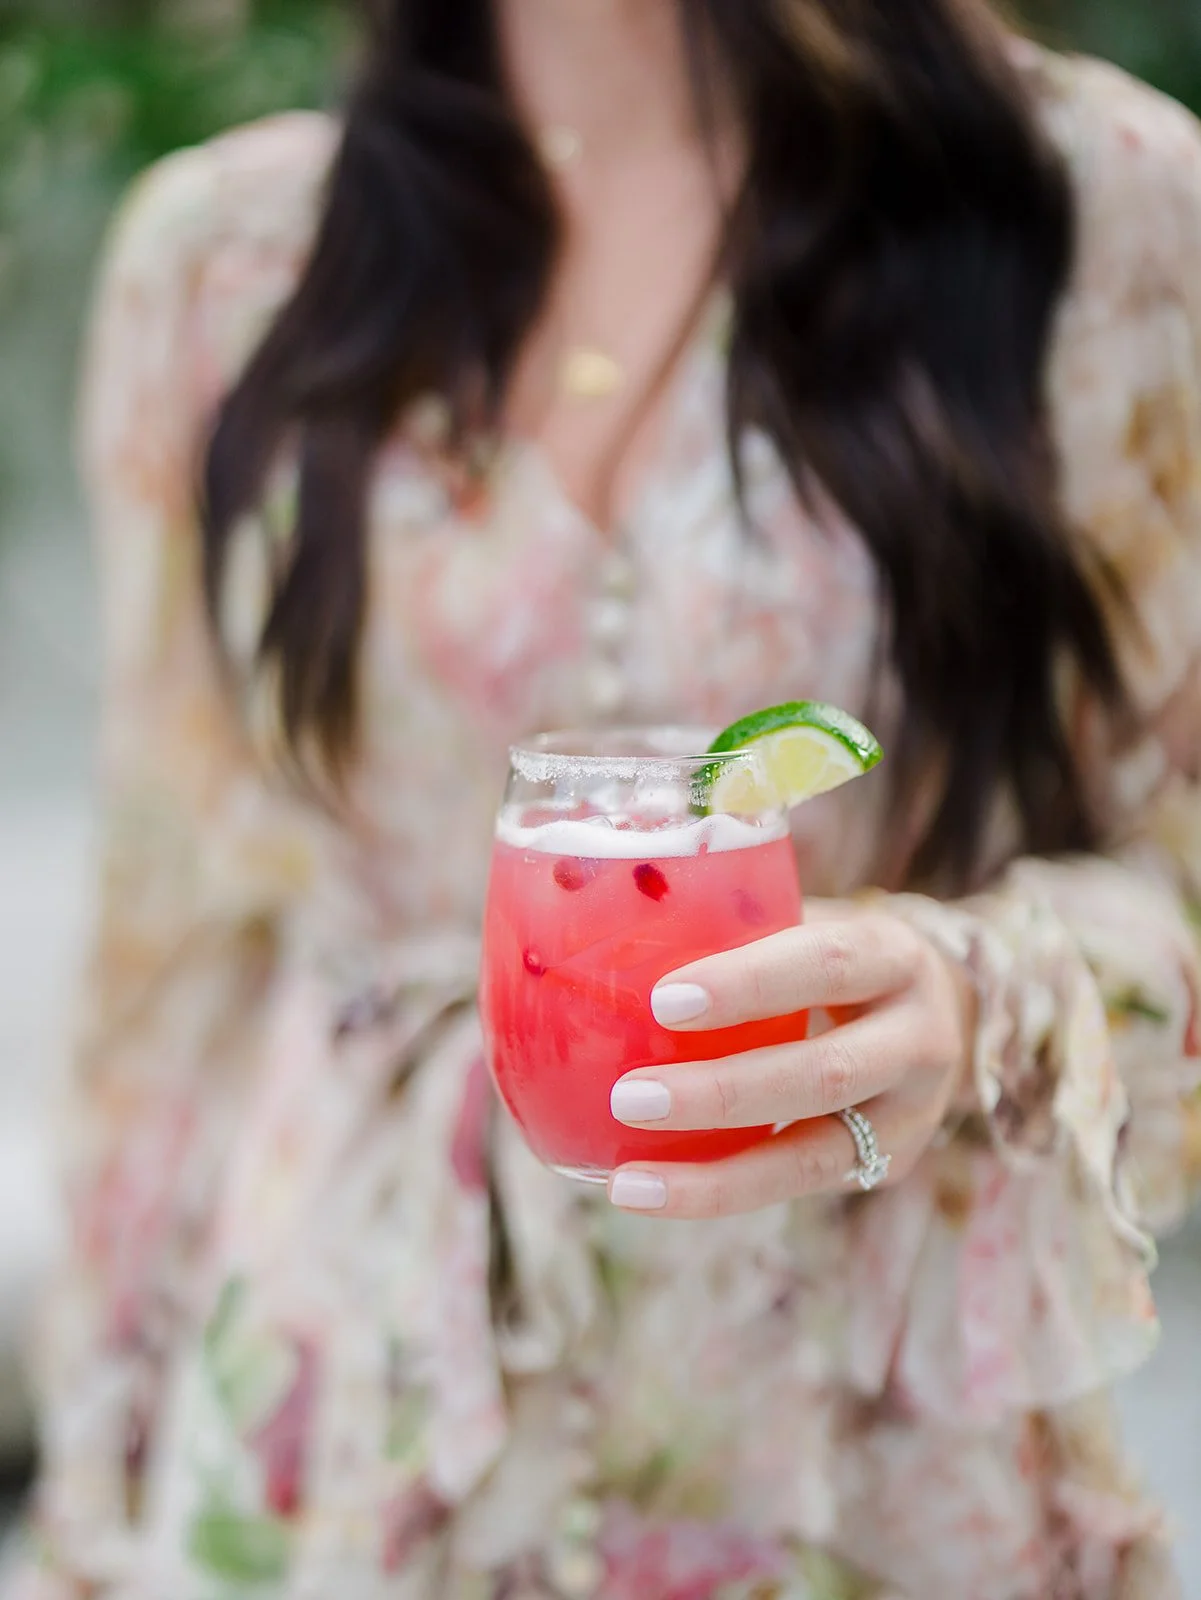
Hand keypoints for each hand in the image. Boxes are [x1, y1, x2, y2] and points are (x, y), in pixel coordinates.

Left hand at [606, 899, 975, 1217]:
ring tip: (628, 1182)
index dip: (749, 983)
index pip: (826, 963)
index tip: (664, 999)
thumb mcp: (810, 925)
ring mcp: (910, 1115)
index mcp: (894, 957)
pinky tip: (653, 1190)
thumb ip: (735, 927)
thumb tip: (599, 932)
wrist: (940, 1014)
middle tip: (629, 1098)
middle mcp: (918, 1039)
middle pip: (823, 1074)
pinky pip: (797, 1186)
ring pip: (812, 1156)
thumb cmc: (832, 959)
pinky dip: (721, 1192)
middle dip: (721, 1093)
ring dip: (714, 1175)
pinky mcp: (886, 1165)